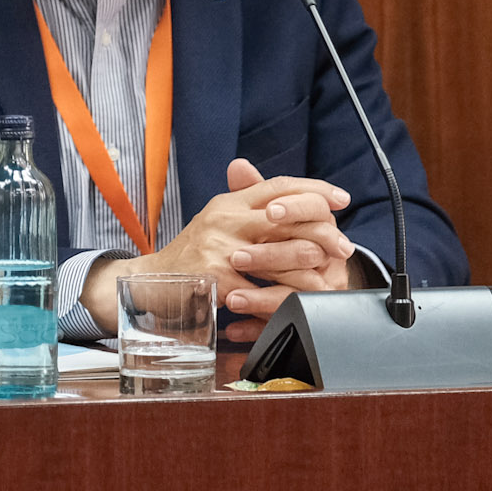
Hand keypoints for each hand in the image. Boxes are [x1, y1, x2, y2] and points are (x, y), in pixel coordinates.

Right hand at [82, 159, 353, 338]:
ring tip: (326, 279)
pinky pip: (258, 290)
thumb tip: (292, 203)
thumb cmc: (189, 258)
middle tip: (344, 248)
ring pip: (277, 253)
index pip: (277, 185)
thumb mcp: (218, 225)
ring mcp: (217, 247)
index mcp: (227, 203)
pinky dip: (279, 300)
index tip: (342, 199)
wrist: (148, 283)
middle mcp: (223, 219)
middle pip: (284, 215)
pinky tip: (296, 305)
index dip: (314, 189)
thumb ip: (250, 213)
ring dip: (307, 268)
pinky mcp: (213, 278)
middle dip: (321, 233)